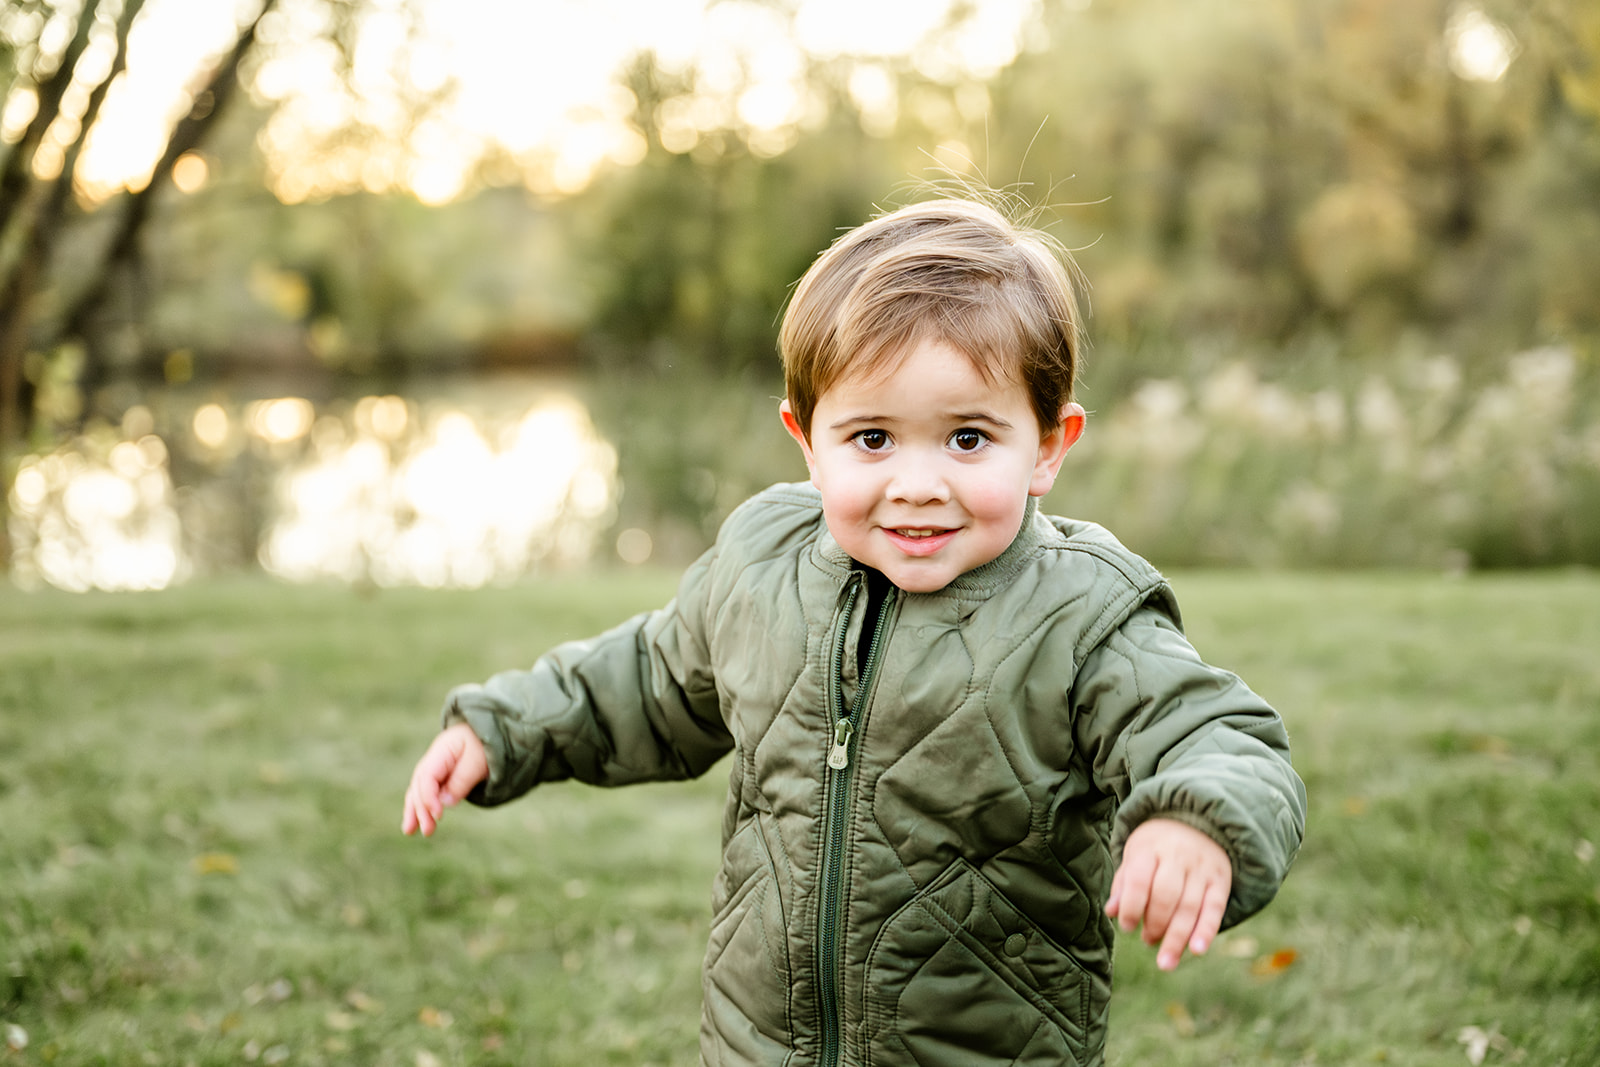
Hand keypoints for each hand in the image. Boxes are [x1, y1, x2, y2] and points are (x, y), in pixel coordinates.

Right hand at [401, 723, 488, 836]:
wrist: (489, 731)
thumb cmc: (484, 744)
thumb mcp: (478, 760)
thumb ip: (462, 780)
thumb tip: (445, 802)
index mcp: (441, 751)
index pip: (427, 777)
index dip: (429, 797)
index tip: (438, 814)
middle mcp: (432, 760)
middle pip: (419, 786)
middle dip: (420, 809)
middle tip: (427, 830)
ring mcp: (433, 768)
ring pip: (418, 791)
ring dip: (415, 811)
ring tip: (410, 831)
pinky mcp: (439, 777)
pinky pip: (426, 793)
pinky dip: (421, 807)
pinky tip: (416, 823)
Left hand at [1105, 817, 1231, 970]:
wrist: (1198, 820)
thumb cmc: (1157, 845)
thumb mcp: (1136, 854)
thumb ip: (1125, 882)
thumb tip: (1112, 912)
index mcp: (1151, 848)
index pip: (1140, 880)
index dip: (1132, 907)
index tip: (1127, 927)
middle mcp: (1178, 856)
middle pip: (1167, 896)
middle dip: (1156, 924)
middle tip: (1147, 942)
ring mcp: (1202, 869)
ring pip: (1191, 906)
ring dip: (1177, 938)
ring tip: (1165, 962)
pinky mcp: (1220, 881)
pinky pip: (1215, 909)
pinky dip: (1206, 931)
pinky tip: (1196, 950)